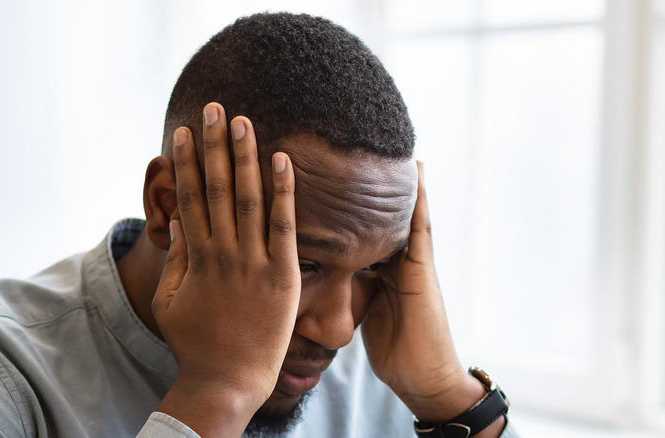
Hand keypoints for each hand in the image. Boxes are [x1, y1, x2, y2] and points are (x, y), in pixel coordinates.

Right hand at [152, 103, 300, 436]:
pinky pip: (283, 226)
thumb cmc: (196, 343)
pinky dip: (282, 192)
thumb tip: (179, 221)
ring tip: (241, 121)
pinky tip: (281, 160)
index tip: (185, 132)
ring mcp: (253, 263)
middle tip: (213, 107)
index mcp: (195, 256)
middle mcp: (222, 252)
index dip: (187, 163)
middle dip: (213, 145)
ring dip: (244, 156)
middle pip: (216, 188)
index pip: (189, 197)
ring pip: (247, 198)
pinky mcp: (282, 276)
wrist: (227, 380)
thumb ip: (175, 260)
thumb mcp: (170, 300)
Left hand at [361, 162, 489, 423]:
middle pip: (384, 216)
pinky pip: (420, 230)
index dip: (354, 206)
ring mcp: (414, 265)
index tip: (338, 176)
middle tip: (366, 147)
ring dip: (402, 184)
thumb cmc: (395, 351)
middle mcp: (398, 262)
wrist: (423, 379)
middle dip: (378, 186)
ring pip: (404, 215)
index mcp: (382, 272)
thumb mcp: (367, 315)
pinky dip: (419, 203)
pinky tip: (416, 178)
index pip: (366, 231)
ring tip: (394, 148)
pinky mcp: (424, 271)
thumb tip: (330, 283)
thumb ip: (355, 293)